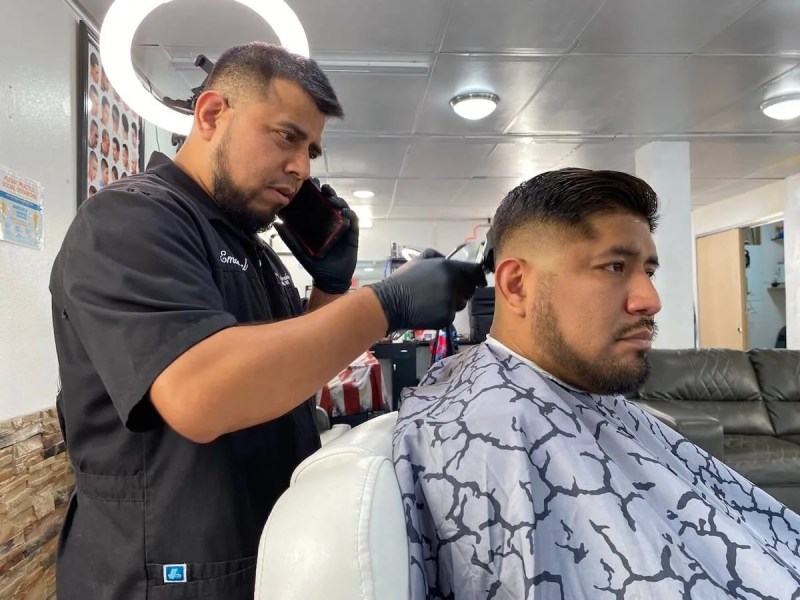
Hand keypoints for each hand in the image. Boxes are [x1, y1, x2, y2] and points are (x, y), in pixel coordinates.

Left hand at [274, 181, 358, 294]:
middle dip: (329, 193)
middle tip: (324, 188)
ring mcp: (342, 227)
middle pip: (331, 202)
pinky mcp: (352, 234)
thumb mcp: (300, 250)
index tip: (312, 184)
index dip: (316, 193)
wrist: (329, 279)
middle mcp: (331, 222)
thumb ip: (289, 238)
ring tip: (333, 199)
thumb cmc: (315, 264)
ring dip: (339, 201)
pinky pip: (353, 221)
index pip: (317, 203)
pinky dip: (350, 215)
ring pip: (343, 208)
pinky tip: (345, 213)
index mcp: (318, 223)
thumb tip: (277, 224)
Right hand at [369, 249, 486, 331]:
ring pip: (461, 303)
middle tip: (446, 292)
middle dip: (462, 290)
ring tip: (433, 301)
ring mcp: (450, 302)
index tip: (479, 280)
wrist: (391, 303)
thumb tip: (449, 260)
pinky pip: (451, 315)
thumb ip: (437, 256)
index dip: (478, 276)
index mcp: (448, 268)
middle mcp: (453, 284)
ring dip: (453, 302)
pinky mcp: (446, 317)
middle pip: (470, 289)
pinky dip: (443, 314)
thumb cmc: (403, 280)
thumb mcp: (419, 260)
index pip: (474, 271)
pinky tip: (429, 310)